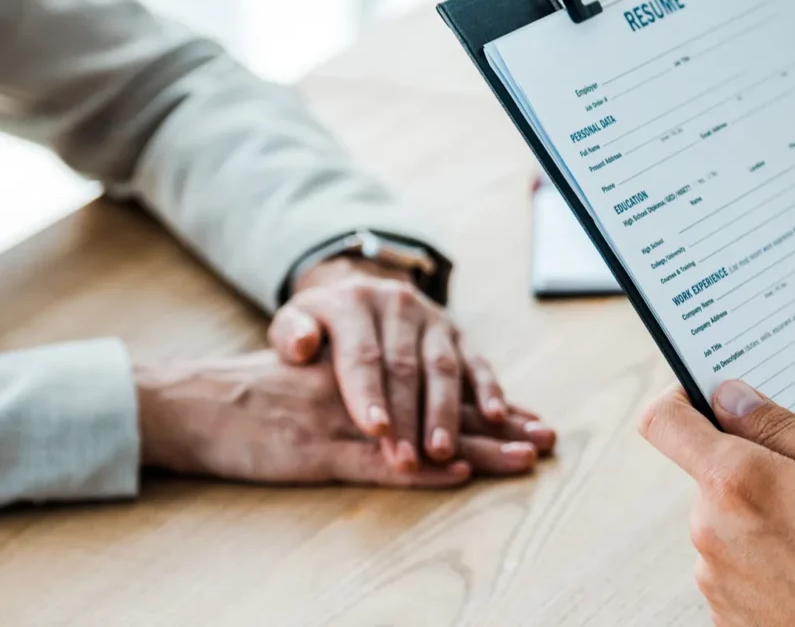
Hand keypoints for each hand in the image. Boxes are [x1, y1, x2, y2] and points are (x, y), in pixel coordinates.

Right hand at [135, 351, 554, 486]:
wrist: (195, 402)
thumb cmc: (253, 397)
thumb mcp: (313, 382)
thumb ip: (358, 392)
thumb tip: (399, 413)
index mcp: (367, 376)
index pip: (437, 388)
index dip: (484, 404)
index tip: (527, 416)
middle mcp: (365, 394)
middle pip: (442, 409)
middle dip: (499, 425)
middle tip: (546, 436)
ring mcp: (344, 424)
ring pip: (421, 436)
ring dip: (476, 448)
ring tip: (523, 457)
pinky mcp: (316, 453)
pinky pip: (374, 463)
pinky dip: (416, 469)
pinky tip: (452, 472)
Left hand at [270, 255, 519, 471]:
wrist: (358, 295)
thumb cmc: (319, 327)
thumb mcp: (293, 323)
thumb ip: (290, 335)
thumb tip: (302, 345)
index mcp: (353, 301)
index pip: (362, 354)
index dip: (369, 394)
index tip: (376, 431)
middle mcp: (398, 305)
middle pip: (405, 367)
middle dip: (407, 418)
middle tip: (406, 460)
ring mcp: (433, 319)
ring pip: (443, 368)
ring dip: (445, 413)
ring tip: (443, 452)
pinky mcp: (458, 334)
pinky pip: (476, 362)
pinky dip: (488, 390)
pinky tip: (495, 417)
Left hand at [640, 381, 794, 625]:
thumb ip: (780, 424)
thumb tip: (730, 398)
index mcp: (735, 481)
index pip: (665, 421)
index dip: (682, 399)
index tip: (708, 398)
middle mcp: (710, 531)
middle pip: (711, 475)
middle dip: (755, 469)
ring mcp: (716, 579)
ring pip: (730, 523)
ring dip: (766, 518)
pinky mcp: (728, 616)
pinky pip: (740, 567)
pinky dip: (770, 561)